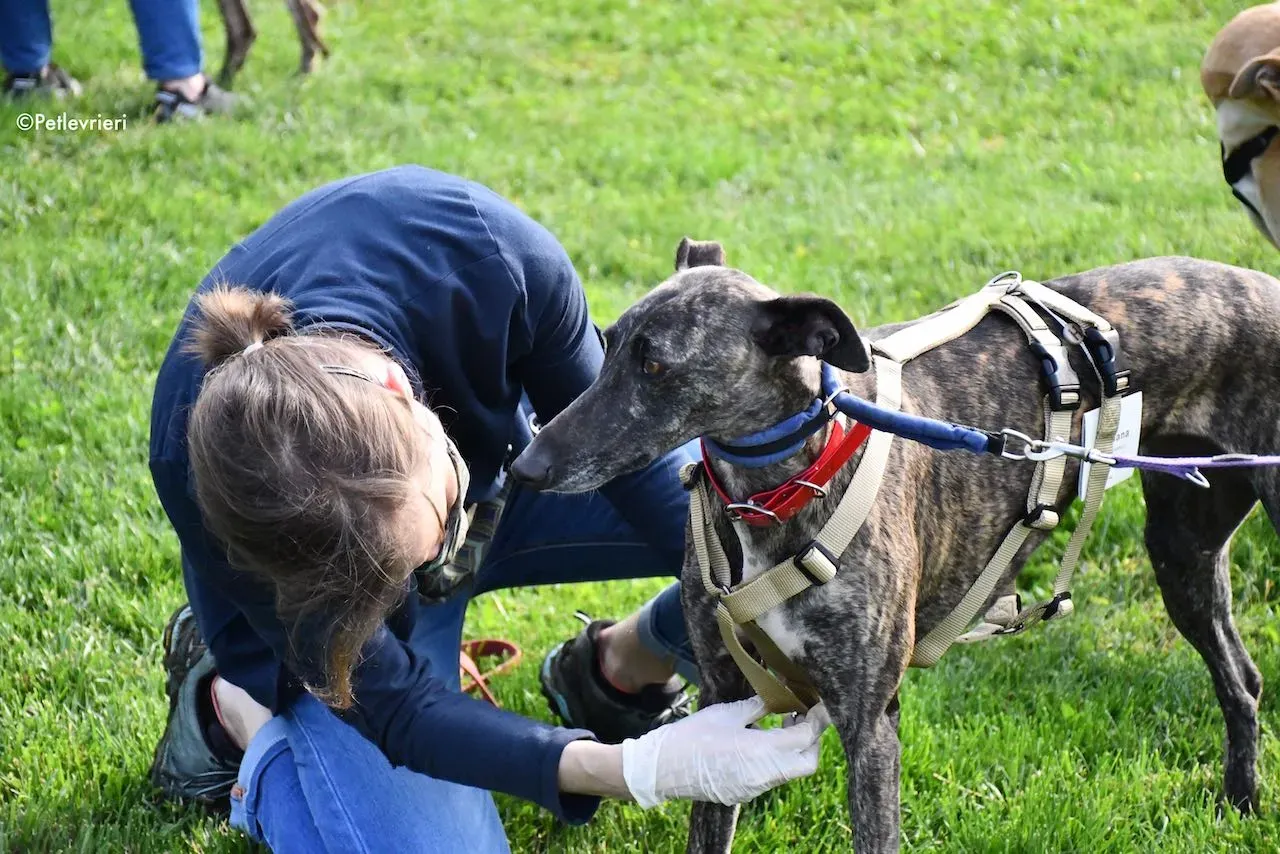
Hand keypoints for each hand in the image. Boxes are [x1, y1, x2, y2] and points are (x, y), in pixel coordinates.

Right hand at [620, 696, 830, 807]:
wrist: (662, 769)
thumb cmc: (692, 736)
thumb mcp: (728, 713)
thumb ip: (759, 706)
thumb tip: (780, 696)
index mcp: (763, 752)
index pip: (806, 737)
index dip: (817, 719)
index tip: (819, 702)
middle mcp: (765, 775)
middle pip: (808, 762)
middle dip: (812, 739)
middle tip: (803, 714)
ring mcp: (755, 788)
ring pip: (791, 771)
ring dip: (794, 748)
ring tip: (783, 721)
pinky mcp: (745, 792)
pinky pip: (772, 776)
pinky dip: (776, 758)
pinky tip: (762, 739)